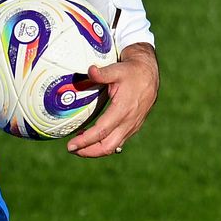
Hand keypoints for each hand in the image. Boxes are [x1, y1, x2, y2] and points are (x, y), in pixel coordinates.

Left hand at [67, 42, 157, 157]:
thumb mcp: (117, 70)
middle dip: (88, 151)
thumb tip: (90, 70)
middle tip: (71, 148)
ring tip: (78, 145)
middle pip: (107, 146)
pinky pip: (118, 142)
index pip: (102, 131)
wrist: (149, 74)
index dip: (85, 140)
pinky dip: (104, 145)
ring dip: (94, 150)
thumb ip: (103, 73)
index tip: (70, 145)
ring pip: (113, 147)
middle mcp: (129, 122)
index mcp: (123, 109)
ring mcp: (132, 126)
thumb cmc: (131, 72)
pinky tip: (92, 140)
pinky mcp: (133, 127)